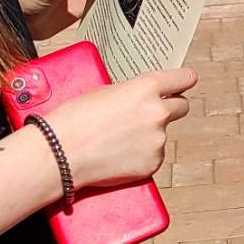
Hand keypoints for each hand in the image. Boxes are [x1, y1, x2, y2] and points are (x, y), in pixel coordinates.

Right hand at [45, 67, 196, 188]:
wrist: (58, 153)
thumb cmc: (74, 120)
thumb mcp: (105, 91)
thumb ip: (132, 93)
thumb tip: (142, 98)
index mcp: (147, 88)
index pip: (184, 78)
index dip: (183, 81)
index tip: (185, 83)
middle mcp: (158, 112)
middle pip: (182, 106)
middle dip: (170, 108)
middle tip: (150, 114)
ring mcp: (157, 140)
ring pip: (162, 135)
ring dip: (148, 135)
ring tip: (118, 140)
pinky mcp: (151, 164)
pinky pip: (153, 156)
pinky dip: (140, 156)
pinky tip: (118, 155)